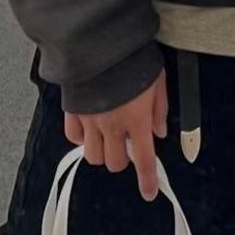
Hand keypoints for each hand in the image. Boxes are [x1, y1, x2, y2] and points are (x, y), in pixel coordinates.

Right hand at [64, 70, 168, 201]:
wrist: (102, 43)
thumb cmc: (132, 59)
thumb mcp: (158, 81)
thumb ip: (160, 110)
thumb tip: (160, 131)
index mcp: (137, 119)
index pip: (144, 159)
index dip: (148, 180)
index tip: (150, 192)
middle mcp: (113, 125)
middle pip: (115, 163)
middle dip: (123, 158)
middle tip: (126, 142)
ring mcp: (90, 120)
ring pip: (94, 156)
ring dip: (103, 151)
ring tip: (108, 136)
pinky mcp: (73, 112)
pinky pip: (74, 138)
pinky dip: (82, 139)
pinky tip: (89, 128)